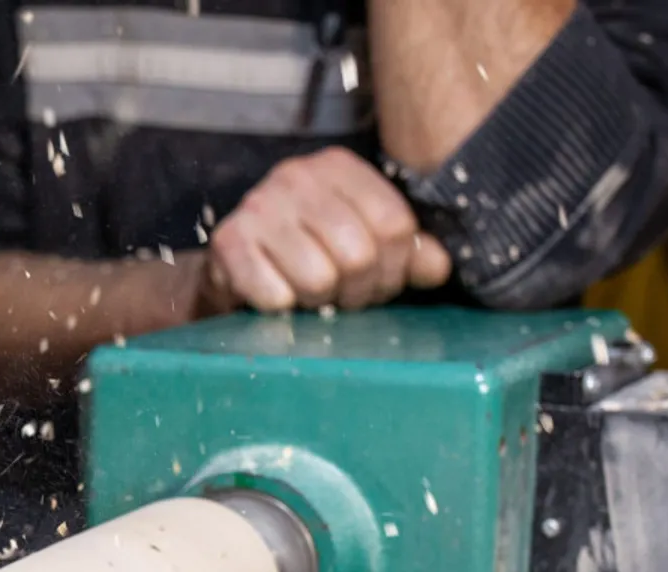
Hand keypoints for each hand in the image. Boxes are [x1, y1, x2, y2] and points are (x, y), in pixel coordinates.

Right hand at [202, 147, 452, 313]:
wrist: (229, 268)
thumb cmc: (303, 254)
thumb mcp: (361, 243)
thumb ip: (404, 253)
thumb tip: (438, 268)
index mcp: (339, 167)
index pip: (394, 226)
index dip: (394, 269)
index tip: (377, 283)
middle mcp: (299, 175)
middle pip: (360, 254)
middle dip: (356, 292)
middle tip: (341, 297)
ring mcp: (260, 204)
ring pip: (319, 278)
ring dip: (316, 302)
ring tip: (308, 295)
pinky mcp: (229, 240)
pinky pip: (276, 295)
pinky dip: (281, 308)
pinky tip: (276, 295)